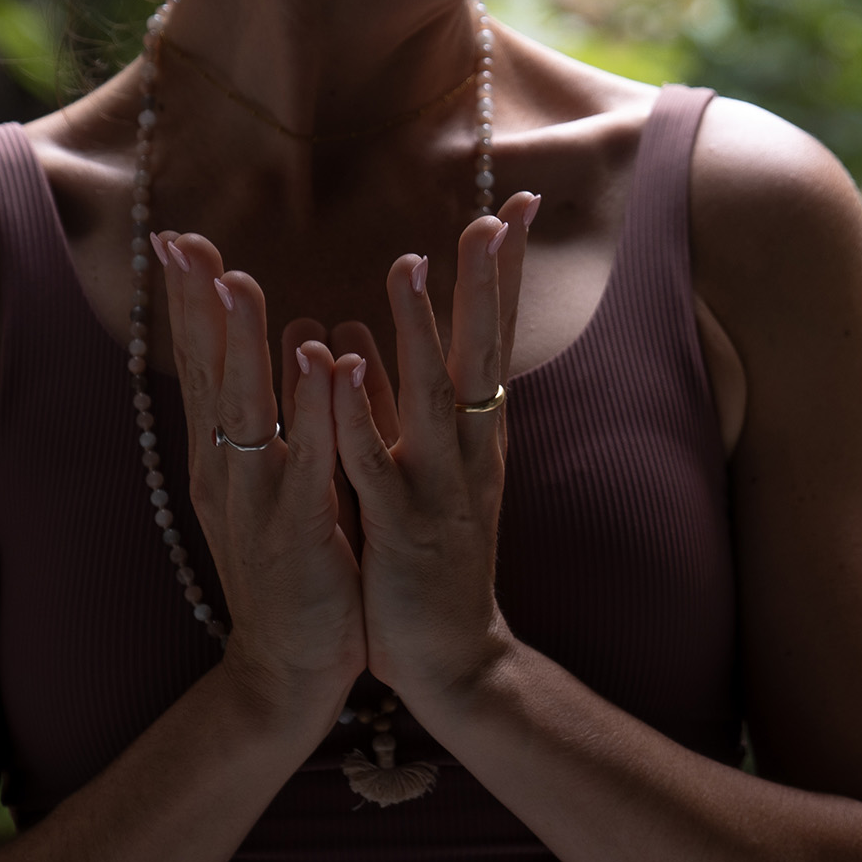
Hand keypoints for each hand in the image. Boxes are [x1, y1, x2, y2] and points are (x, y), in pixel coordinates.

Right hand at [153, 231, 365, 737]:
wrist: (289, 668)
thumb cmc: (291, 566)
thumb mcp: (272, 484)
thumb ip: (274, 419)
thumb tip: (284, 345)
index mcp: (223, 457)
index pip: (201, 365)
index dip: (190, 303)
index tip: (179, 239)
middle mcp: (228, 473)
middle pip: (207, 376)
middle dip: (198, 306)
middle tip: (186, 241)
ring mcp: (258, 503)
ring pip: (246, 413)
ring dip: (243, 348)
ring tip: (241, 284)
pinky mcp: (300, 533)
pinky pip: (308, 463)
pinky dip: (314, 411)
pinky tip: (323, 364)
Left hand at [329, 191, 536, 713]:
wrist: (451, 657)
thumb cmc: (431, 557)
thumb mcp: (426, 469)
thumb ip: (396, 403)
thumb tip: (359, 334)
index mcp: (474, 430)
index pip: (493, 334)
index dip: (506, 272)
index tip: (521, 204)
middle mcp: (467, 448)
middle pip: (482, 351)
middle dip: (488, 283)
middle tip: (496, 215)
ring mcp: (436, 487)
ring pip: (429, 397)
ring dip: (419, 331)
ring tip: (408, 264)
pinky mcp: (398, 527)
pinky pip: (373, 462)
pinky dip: (358, 413)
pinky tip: (339, 367)